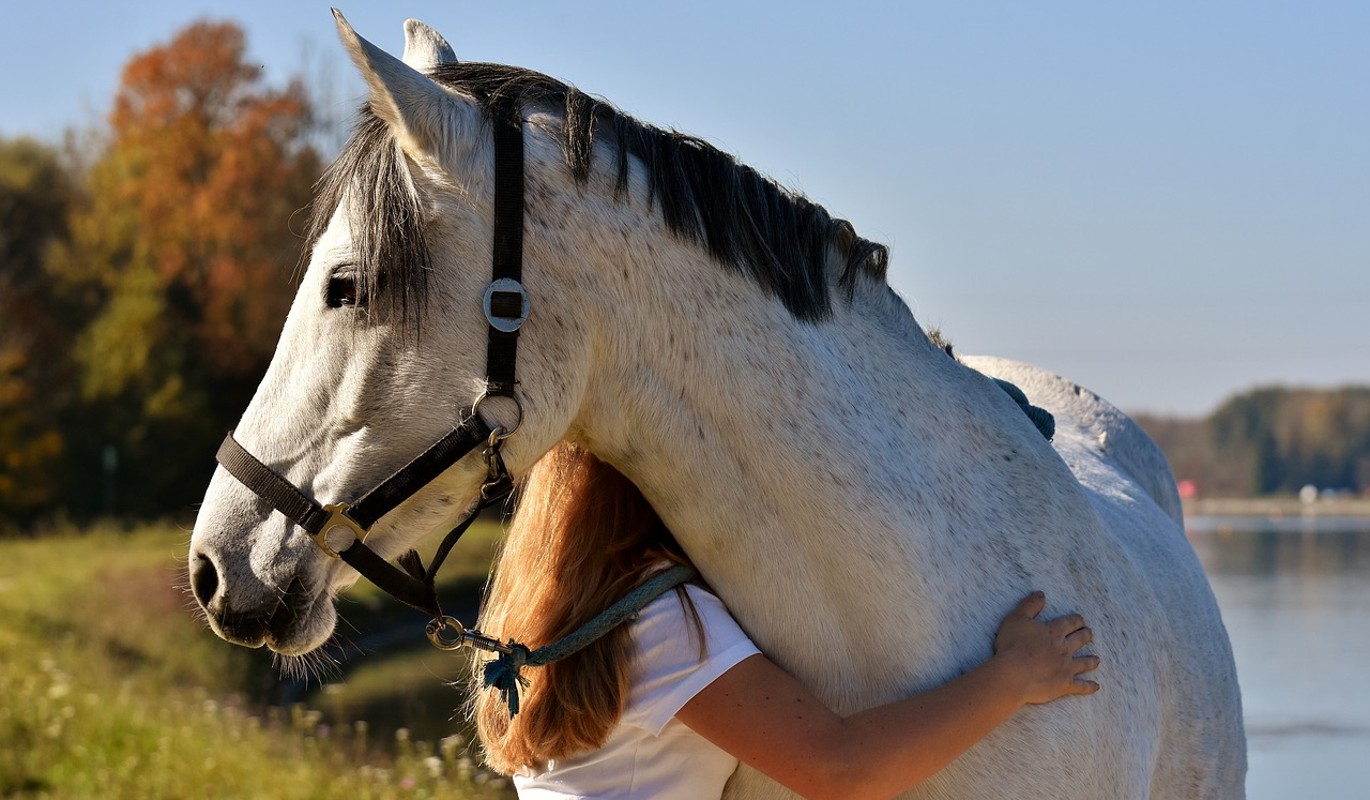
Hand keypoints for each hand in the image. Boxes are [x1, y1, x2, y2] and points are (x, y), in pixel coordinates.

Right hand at [992, 591, 1100, 705]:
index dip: (1076, 620)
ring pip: (1084, 662)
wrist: (1012, 675)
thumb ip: (1030, 605)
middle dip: (1086, 635)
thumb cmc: (1012, 645)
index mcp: (1054, 632)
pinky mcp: (1064, 685)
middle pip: (1080, 640)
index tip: (1080, 619)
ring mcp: (1066, 667)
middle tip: (1089, 633)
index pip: (1070, 622)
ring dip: (1091, 660)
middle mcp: (1064, 648)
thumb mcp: (1016, 619)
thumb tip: (1041, 594)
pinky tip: (1096, 686)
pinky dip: (1089, 687)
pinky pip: (1081, 686)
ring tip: (1097, 659)